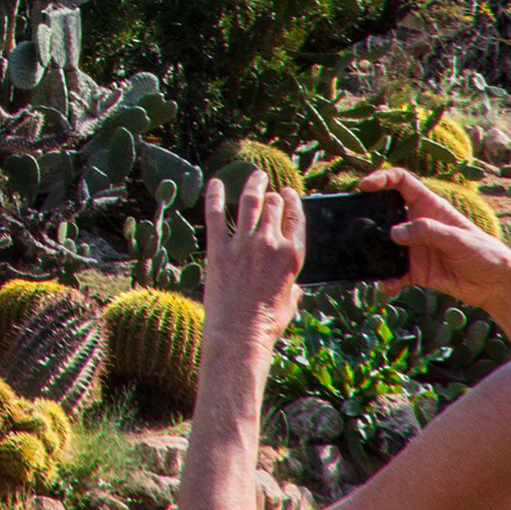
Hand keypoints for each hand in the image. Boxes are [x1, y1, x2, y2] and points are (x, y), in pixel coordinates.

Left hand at [200, 168, 302, 353]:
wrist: (239, 334)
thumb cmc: (267, 324)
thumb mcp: (290, 303)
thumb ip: (293, 287)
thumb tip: (294, 287)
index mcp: (291, 255)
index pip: (295, 217)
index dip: (292, 201)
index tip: (288, 194)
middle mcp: (269, 243)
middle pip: (272, 206)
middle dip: (272, 194)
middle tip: (268, 187)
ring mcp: (243, 244)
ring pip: (249, 202)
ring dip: (253, 185)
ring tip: (255, 175)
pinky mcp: (218, 249)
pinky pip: (215, 214)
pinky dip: (215, 195)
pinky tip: (215, 182)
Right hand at [360, 166, 510, 315]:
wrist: (496, 284)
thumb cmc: (484, 252)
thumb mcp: (458, 237)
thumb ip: (427, 231)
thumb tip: (394, 233)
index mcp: (429, 207)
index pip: (401, 183)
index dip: (382, 178)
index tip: (365, 186)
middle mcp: (418, 224)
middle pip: (386, 213)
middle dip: (369, 217)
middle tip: (355, 226)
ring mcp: (414, 248)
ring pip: (385, 246)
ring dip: (375, 253)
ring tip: (368, 260)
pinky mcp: (415, 271)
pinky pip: (394, 273)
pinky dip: (387, 280)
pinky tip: (388, 285)